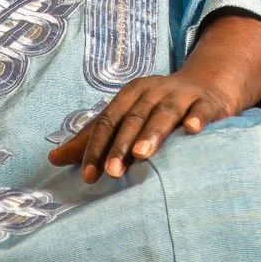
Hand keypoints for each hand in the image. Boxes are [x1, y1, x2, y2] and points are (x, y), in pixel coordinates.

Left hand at [47, 67, 244, 182]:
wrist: (207, 85)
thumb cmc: (158, 107)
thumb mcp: (125, 116)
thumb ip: (92, 138)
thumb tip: (53, 158)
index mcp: (130, 94)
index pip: (108, 121)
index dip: (97, 147)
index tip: (89, 176)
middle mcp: (154, 92)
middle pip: (134, 118)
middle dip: (121, 145)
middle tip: (111, 172)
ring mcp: (181, 96)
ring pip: (164, 113)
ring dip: (153, 133)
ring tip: (142, 154)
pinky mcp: (207, 103)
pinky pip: (202, 110)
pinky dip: (198, 118)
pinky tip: (193, 130)